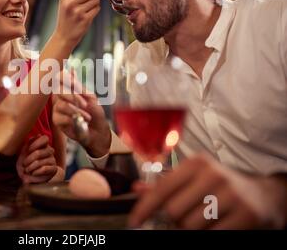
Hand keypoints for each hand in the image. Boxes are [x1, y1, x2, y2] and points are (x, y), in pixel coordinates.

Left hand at [16, 135, 57, 183]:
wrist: (29, 177)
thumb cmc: (25, 163)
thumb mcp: (24, 153)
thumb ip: (29, 143)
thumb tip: (38, 135)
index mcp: (42, 144)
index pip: (44, 138)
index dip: (35, 144)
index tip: (28, 150)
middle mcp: (49, 151)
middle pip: (39, 152)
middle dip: (29, 159)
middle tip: (24, 164)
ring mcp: (52, 159)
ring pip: (41, 161)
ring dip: (31, 167)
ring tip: (27, 170)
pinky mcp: (53, 169)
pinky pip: (45, 169)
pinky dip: (36, 172)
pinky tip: (33, 173)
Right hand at [52, 71, 110, 157]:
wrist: (98, 131)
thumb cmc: (95, 113)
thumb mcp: (91, 97)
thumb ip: (79, 86)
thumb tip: (70, 70)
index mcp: (69, 88)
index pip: (60, 77)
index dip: (64, 77)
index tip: (73, 81)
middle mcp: (60, 96)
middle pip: (58, 89)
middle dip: (72, 96)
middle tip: (85, 104)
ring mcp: (57, 107)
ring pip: (60, 104)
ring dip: (76, 110)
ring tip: (87, 117)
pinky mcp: (56, 120)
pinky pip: (60, 116)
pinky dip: (71, 119)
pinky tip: (79, 122)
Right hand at [54, 0, 100, 45]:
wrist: (64, 36)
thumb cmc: (66, 19)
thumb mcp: (65, 4)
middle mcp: (70, 4)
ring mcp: (78, 12)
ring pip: (96, 0)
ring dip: (96, 2)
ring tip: (89, 8)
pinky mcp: (85, 19)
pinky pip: (97, 8)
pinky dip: (96, 9)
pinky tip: (90, 14)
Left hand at [128, 154, 286, 228]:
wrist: (263, 195)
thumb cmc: (220, 186)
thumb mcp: (193, 178)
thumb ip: (165, 184)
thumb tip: (137, 188)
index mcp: (196, 163)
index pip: (161, 188)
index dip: (144, 208)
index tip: (134, 222)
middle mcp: (213, 175)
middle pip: (173, 211)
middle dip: (172, 221)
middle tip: (180, 221)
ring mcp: (232, 194)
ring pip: (190, 226)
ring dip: (189, 229)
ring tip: (200, 221)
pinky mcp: (247, 215)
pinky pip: (212, 235)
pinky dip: (207, 235)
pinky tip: (213, 227)